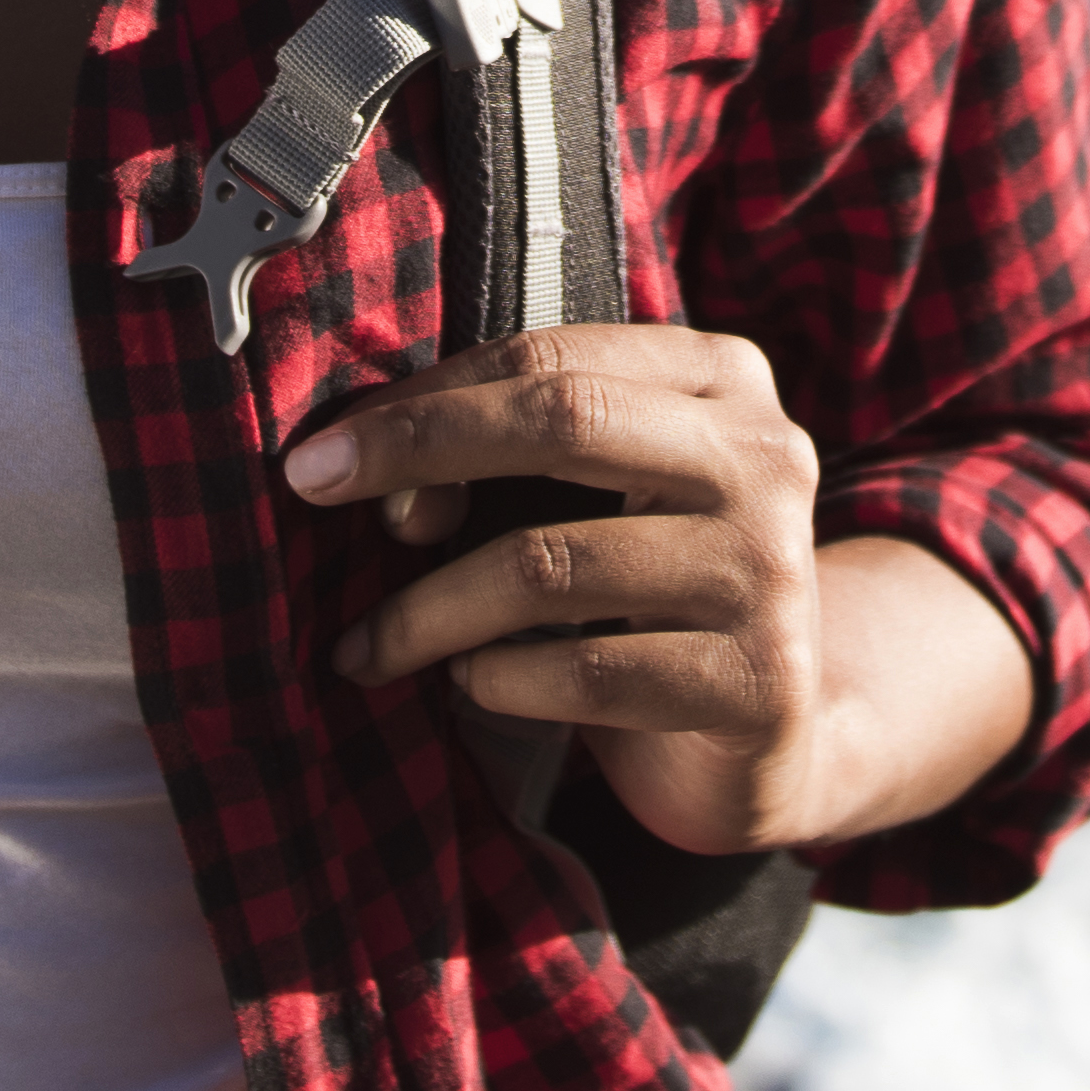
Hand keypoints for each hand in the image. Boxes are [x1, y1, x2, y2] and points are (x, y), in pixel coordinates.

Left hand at [286, 326, 1033, 859]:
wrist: (777, 733)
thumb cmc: (648, 594)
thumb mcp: (591, 501)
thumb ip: (505, 463)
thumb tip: (373, 482)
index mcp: (722, 381)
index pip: (550, 357)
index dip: (424, 398)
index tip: (319, 451)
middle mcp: (764, 457)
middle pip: (560, 420)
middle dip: (417, 453)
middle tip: (312, 496)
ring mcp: (770, 569)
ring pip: (549, 563)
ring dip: (427, 610)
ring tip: (373, 645)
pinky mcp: (756, 681)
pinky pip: (583, 673)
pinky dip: (498, 682)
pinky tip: (476, 686)